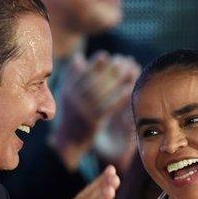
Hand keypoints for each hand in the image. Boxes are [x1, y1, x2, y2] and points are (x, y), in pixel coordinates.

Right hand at [51, 51, 139, 170]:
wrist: (68, 142)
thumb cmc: (72, 116)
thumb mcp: (67, 96)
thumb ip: (72, 77)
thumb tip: (79, 57)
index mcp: (66, 91)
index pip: (81, 73)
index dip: (93, 64)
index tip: (105, 56)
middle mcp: (72, 99)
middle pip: (93, 79)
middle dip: (109, 69)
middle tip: (122, 60)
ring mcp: (82, 110)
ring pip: (103, 90)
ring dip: (118, 78)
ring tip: (130, 69)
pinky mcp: (93, 121)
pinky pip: (110, 104)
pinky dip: (121, 95)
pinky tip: (131, 88)